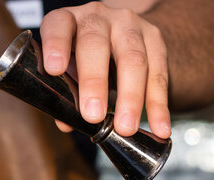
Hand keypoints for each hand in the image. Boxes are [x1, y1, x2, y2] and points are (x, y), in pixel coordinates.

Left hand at [40, 2, 170, 137]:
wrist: (119, 35)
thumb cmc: (82, 58)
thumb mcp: (68, 68)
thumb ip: (65, 93)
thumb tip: (66, 123)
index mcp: (68, 22)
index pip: (59, 26)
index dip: (56, 45)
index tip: (54, 69)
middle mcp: (98, 18)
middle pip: (96, 45)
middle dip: (95, 82)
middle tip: (93, 115)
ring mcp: (129, 26)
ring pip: (133, 59)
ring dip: (131, 97)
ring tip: (125, 128)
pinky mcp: (154, 39)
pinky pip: (158, 74)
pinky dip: (158, 105)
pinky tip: (159, 127)